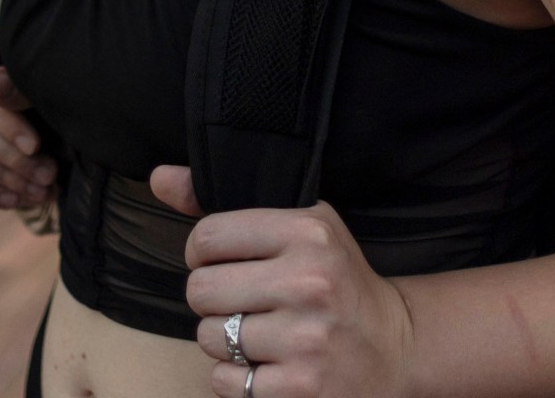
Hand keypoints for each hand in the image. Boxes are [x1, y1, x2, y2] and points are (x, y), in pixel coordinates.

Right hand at [0, 28, 56, 210]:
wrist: (69, 114)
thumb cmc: (67, 97)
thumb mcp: (58, 90)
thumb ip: (29, 86)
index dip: (6, 123)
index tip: (36, 147)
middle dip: (11, 158)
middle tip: (47, 176)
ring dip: (2, 177)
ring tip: (39, 191)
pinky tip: (12, 201)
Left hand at [151, 166, 416, 397]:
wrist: (396, 348)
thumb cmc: (337, 282)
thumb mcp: (302, 227)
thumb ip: (226, 206)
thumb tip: (159, 178)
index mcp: (308, 232)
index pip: (207, 237)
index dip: (203, 254)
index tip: (224, 263)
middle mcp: (309, 282)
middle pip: (200, 290)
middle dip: (212, 300)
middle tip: (242, 302)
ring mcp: (306, 339)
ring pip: (209, 337)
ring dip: (224, 340)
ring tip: (259, 333)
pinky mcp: (302, 388)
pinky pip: (225, 380)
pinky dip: (236, 376)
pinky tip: (267, 363)